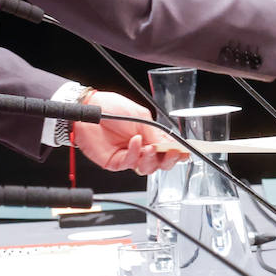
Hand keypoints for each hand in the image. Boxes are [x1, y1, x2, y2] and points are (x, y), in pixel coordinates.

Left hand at [73, 91, 188, 176]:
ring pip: (147, 167)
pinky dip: (135, 153)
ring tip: (150, 147)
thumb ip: (154, 132)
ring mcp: (129, 156)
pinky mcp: (116, 162)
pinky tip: (135, 142)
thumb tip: (170, 144)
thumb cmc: (112, 108)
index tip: (185, 153)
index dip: (178, 153)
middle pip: (160, 163)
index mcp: (149, 135)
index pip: (167, 148)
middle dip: (169, 160)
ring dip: (151, 158)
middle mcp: (141, 148)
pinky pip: (130, 163)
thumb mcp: (140, 116)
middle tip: (172, 153)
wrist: (90, 109)